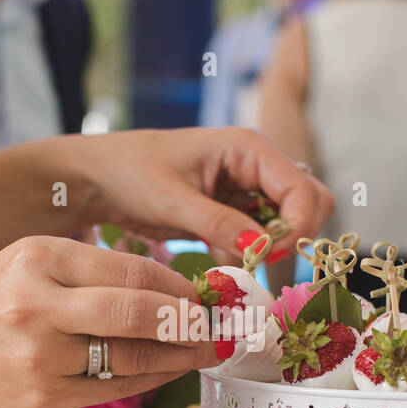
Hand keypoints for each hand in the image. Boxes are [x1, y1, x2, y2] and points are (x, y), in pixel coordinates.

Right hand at [0, 236, 218, 407]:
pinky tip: (170, 372)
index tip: (208, 296)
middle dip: (191, 321)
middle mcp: (39, 302)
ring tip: (206, 351)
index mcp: (39, 258)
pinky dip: (151, 380)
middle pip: (140, 310)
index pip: (132, 270)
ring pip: (134, 355)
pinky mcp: (43, 398)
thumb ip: (85, 276)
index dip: (181, 287)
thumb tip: (166, 290)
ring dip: (180, 355)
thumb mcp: (22, 272)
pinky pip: (115, 388)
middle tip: (221, 327)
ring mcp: (41, 355)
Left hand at [76, 127, 333, 261]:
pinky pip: (260, 239)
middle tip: (252, 258)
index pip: (304, 190)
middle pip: (309, 205)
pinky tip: (212, 251)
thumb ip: (219, 224)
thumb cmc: (129, 173)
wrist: (97, 179)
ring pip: (286, 226)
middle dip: (288, 238)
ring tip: (220, 252)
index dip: (297, 227)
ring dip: (264, 249)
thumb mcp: (172, 200)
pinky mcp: (234, 213)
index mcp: (249, 148)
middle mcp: (257, 166)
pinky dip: (244, 253)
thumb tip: (262, 249)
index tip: (268, 256)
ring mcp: (248, 189)